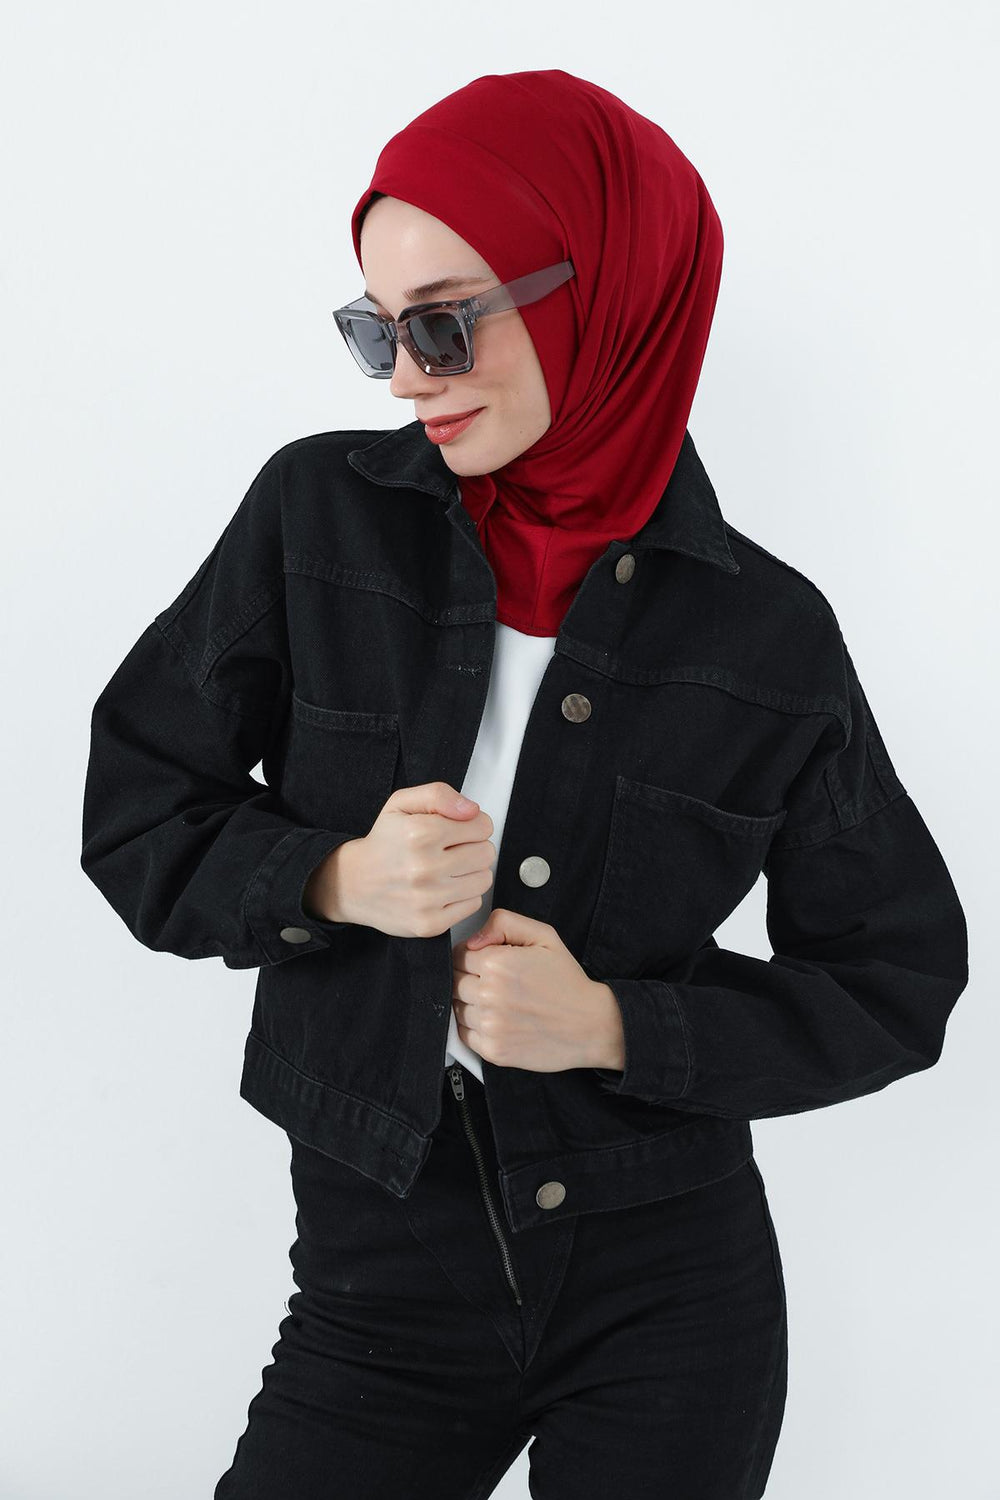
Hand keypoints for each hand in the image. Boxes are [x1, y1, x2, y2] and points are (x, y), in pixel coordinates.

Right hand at [303, 783, 495, 937]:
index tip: (459, 829)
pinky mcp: (430, 923)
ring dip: (471, 872)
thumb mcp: (402, 803)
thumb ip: (439, 795)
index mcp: (420, 833)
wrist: (354, 883)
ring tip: (448, 869)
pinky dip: (463, 896)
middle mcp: (424, 867)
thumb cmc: (383, 842)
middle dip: (474, 847)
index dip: (474, 824)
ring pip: (484, 879)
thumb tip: (472, 810)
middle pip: (486, 853)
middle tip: (453, 850)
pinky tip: (443, 888)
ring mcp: (427, 899)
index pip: (483, 826)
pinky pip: (473, 904)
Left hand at [452, 909, 624, 1072]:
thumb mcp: (543, 936)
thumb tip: (473, 938)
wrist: (591, 1025)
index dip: (471, 957)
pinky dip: (474, 1027)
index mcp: (498, 964)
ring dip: (471, 1004)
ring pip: (456, 1008)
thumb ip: (504, 923)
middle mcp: (490, 995)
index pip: (458, 956)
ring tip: (500, 1002)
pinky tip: (498, 1020)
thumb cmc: (567, 982)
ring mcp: (490, 1025)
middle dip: (469, 979)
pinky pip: (463, 1034)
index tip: (486, 963)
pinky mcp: (493, 1050)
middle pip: (453, 982)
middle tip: (496, 983)